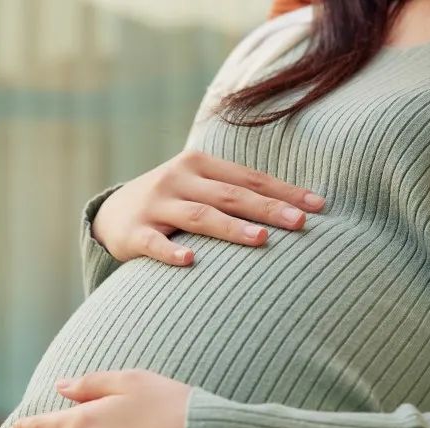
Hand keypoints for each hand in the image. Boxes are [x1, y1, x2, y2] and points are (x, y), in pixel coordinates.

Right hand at [92, 150, 324, 266]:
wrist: (110, 215)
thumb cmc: (171, 203)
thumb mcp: (199, 187)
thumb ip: (235, 192)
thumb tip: (298, 208)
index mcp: (199, 164)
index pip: (249, 178)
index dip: (284, 191)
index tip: (319, 207)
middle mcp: (177, 179)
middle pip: (229, 195)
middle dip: (267, 208)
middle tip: (300, 223)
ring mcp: (155, 205)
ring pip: (199, 216)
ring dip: (231, 228)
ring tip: (261, 239)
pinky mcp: (134, 233)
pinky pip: (156, 243)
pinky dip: (172, 252)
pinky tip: (191, 261)